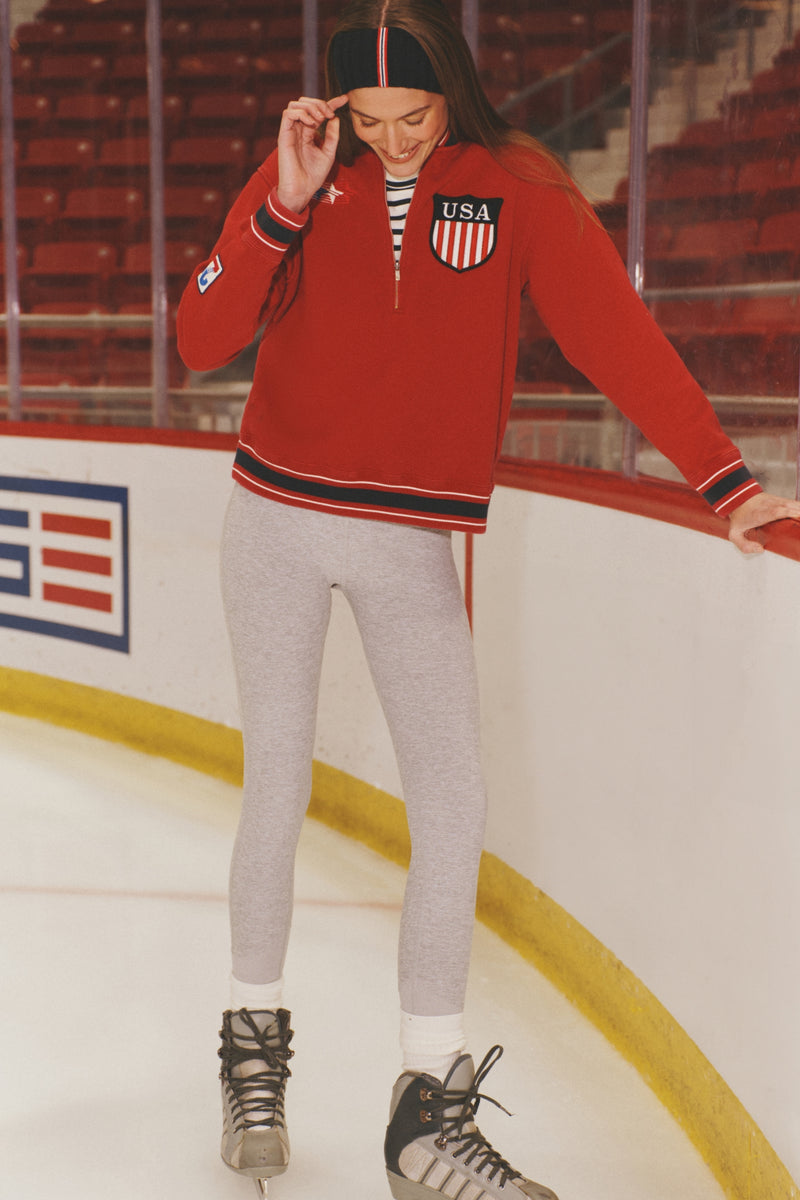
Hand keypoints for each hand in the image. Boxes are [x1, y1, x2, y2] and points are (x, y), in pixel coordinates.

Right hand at [275, 94, 348, 213]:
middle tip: (329, 114)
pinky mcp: (283, 135)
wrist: (301, 190)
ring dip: (311, 107)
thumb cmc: (313, 176)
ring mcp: (291, 131)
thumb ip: (332, 136)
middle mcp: (299, 129)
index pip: (319, 111)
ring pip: (296, 104)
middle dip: (320, 103)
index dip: (332, 102)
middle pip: (305, 102)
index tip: (345, 99)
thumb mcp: (329, 153)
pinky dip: (302, 114)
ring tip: (320, 119)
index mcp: (308, 133)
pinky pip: (288, 113)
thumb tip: (335, 118)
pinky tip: (312, 124)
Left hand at [727, 491, 799, 554]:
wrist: (737, 499)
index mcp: (760, 514)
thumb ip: (744, 545)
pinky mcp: (779, 500)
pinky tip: (799, 514)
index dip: (788, 512)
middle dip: (798, 513)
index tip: (797, 516)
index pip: (776, 511)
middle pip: (789, 507)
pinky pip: (793, 503)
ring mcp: (775, 501)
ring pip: (793, 504)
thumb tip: (760, 550)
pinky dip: (798, 508)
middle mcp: (770, 506)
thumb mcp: (735, 534)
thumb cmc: (739, 516)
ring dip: (799, 511)